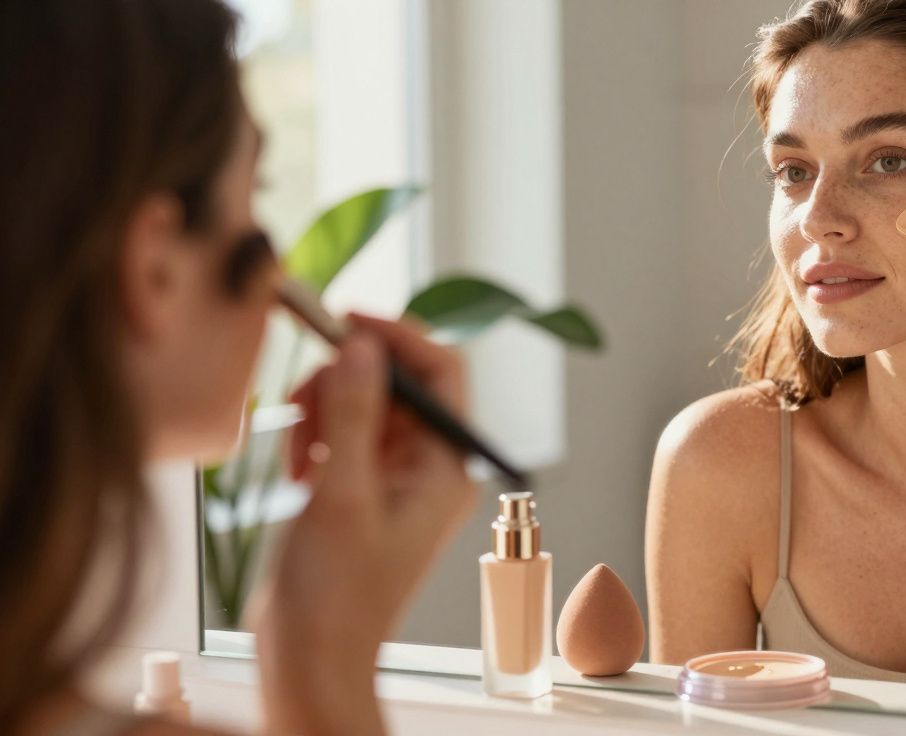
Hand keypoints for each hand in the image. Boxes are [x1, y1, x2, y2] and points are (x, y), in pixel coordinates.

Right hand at [252, 315, 476, 733]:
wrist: (309, 659)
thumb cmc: (337, 596)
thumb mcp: (341, 494)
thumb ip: (354, 414)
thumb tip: (364, 346)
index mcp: (446, 467)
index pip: (442, 373)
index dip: (399, 336)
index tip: (346, 320)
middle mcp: (428, 466)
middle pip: (394, 382)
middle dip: (345, 382)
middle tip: (303, 405)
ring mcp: (393, 476)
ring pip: (361, 403)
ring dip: (322, 411)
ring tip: (297, 454)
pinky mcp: (359, 487)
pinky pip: (341, 432)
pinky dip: (313, 437)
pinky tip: (296, 474)